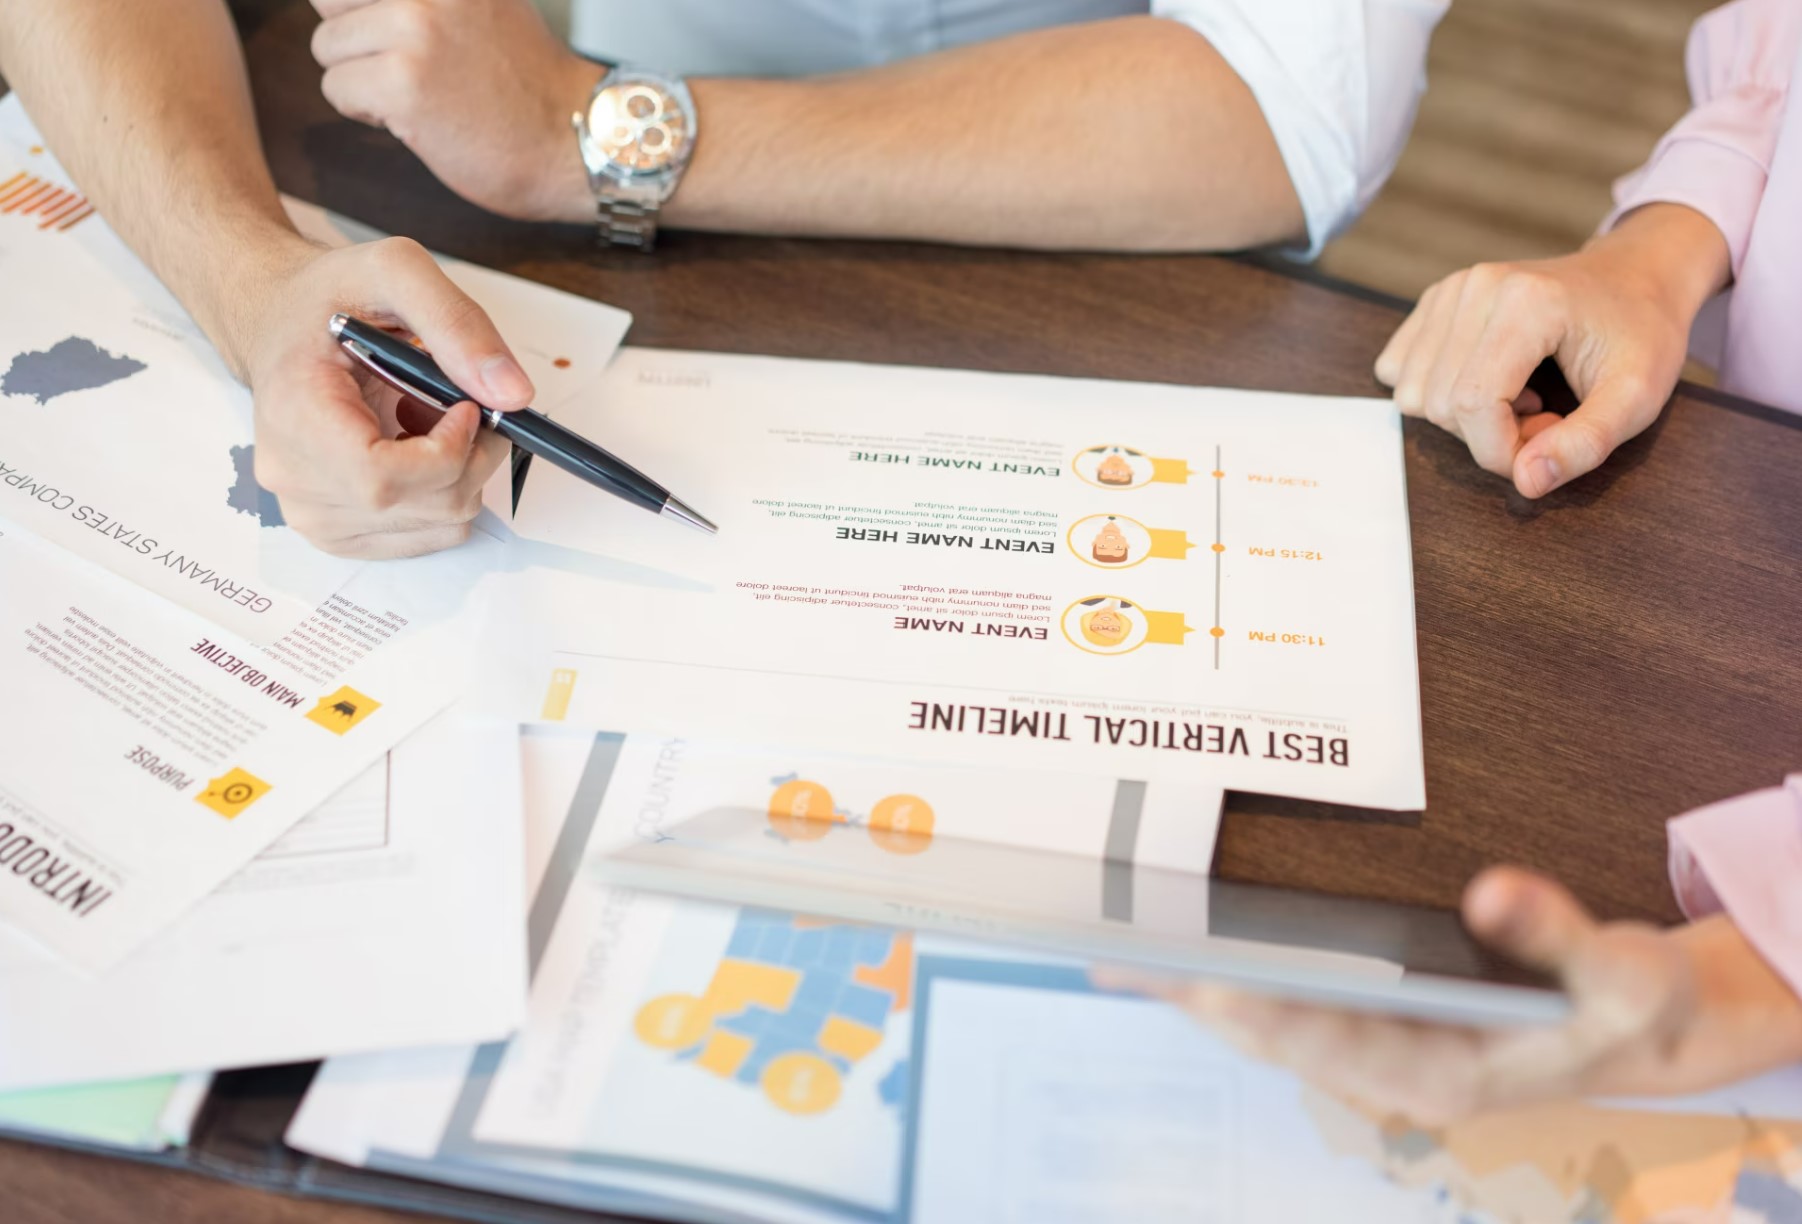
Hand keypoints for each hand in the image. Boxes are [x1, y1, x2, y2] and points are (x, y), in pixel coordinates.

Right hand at [227, 234, 534, 557]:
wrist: (284, 325)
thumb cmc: (329, 298)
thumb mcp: (394, 271)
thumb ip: (457, 323)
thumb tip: (513, 394)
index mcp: (294, 414)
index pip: (382, 479)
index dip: (447, 450)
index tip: (465, 407)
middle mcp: (294, 478)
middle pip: (425, 505)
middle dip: (474, 454)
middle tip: (466, 403)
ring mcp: (315, 515)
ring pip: (440, 524)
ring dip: (462, 471)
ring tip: (426, 417)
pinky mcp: (342, 533)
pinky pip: (430, 534)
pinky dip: (446, 492)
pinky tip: (416, 447)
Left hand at [311, 0, 600, 221]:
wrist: (574, 140)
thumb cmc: (527, 85)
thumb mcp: (482, 5)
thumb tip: (342, 0)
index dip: (359, 8)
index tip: (394, 37)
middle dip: (353, 36)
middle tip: (402, 65)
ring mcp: (415, 30)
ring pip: (328, 46)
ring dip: (360, 78)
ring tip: (416, 94)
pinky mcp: (403, 83)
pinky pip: (336, 88)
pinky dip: (364, 112)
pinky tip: (412, 119)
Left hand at [1095, 867, 1801, 1125]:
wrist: (1639, 1025)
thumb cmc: (1631, 1004)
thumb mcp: (1627, 975)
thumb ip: (1562, 936)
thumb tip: (1492, 892)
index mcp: (1445, 1075)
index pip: (1335, 1045)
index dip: (1267, 1011)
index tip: (1208, 979)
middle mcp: (1395, 1070)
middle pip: (1276, 1036)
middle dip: (1199, 998)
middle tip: (1118, 957)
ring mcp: (1377, 1050)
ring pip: (1268, 1025)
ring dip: (1198, 992)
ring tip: (1119, 954)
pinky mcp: (1370, 1023)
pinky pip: (1284, 1006)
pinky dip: (1231, 979)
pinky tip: (1183, 954)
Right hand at [1375, 204, 1729, 497]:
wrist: (1638, 274)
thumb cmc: (1641, 333)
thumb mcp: (1638, 397)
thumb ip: (1586, 444)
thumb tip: (1527, 482)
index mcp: (1527, 303)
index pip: (1473, 404)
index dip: (1500, 452)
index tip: (1546, 452)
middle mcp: (1476, 287)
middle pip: (1440, 403)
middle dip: (1488, 434)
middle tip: (1544, 415)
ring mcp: (1449, 290)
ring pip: (1415, 394)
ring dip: (1464, 416)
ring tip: (1521, 395)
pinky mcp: (1435, 300)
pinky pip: (1401, 371)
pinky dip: (1440, 392)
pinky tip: (1490, 378)